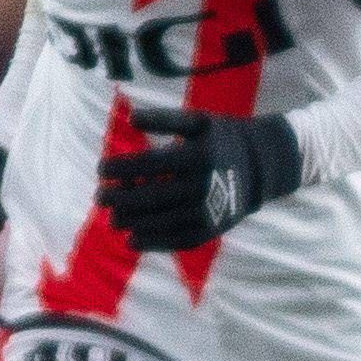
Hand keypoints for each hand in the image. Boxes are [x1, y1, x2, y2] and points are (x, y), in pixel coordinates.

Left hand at [96, 105, 304, 252]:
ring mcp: (207, 212)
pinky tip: (132, 239)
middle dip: (117, 199)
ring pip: (158, 222)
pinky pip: (176, 241)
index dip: (118, 169)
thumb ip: (164, 118)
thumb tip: (131, 117)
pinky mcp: (211, 230)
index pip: (147, 165)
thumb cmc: (220, 139)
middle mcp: (202, 187)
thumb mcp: (198, 121)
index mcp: (197, 156)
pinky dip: (152, 242)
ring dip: (129, 222)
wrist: (261, 166)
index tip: (101, 170)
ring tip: (113, 219)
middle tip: (99, 197)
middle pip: (148, 197)